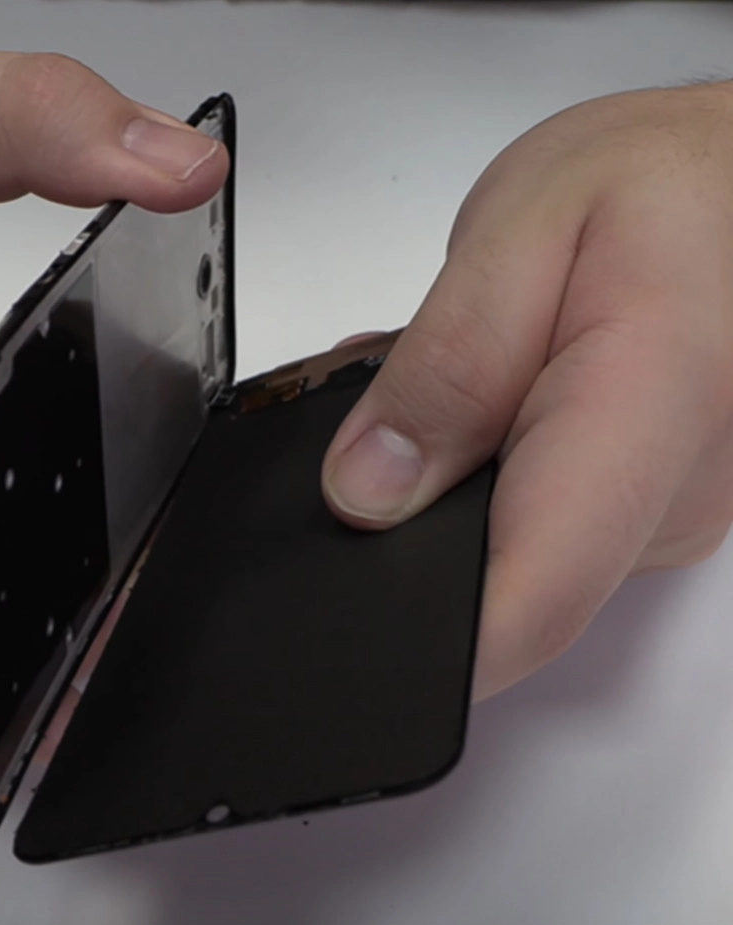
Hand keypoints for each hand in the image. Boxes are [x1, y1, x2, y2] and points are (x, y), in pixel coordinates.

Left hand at [322, 83, 732, 698]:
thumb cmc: (664, 185)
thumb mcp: (523, 235)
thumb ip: (446, 366)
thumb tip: (368, 492)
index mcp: (645, 416)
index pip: (531, 602)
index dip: (429, 649)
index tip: (345, 643)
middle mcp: (669, 501)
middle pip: (502, 595)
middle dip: (411, 542)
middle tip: (378, 437)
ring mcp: (659, 519)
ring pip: (511, 561)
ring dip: (450, 498)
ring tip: (440, 395)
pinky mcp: (643, 514)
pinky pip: (537, 530)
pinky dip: (486, 484)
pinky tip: (477, 415)